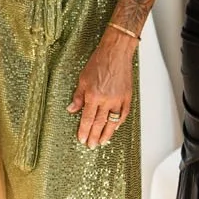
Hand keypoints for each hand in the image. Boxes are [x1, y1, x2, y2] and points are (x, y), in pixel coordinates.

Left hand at [69, 30, 135, 148]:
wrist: (115, 53)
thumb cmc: (98, 62)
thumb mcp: (82, 79)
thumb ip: (78, 96)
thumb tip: (71, 110)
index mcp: (93, 95)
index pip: (87, 118)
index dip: (84, 131)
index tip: (82, 139)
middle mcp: (106, 99)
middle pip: (99, 123)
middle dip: (94, 135)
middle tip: (91, 145)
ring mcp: (118, 99)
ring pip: (112, 121)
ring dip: (107, 133)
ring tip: (102, 141)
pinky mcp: (127, 96)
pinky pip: (123, 113)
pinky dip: (119, 122)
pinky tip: (115, 128)